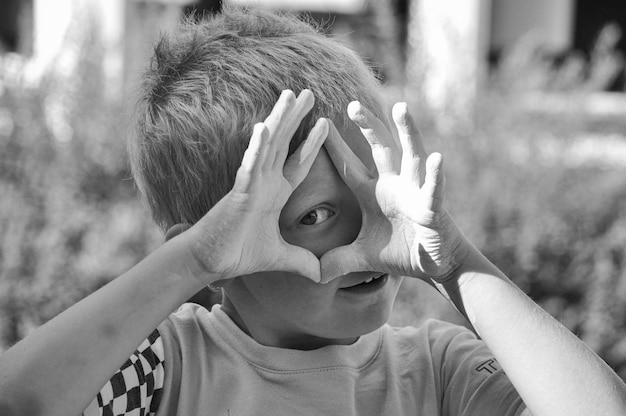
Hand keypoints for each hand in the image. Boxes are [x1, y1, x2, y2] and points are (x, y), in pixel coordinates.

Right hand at [185, 90, 326, 283]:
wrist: (212, 262)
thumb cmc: (239, 253)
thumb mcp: (280, 258)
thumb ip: (301, 261)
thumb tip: (322, 274)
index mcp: (275, 193)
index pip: (297, 162)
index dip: (311, 143)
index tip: (325, 122)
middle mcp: (264, 182)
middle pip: (285, 143)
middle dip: (297, 118)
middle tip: (309, 92)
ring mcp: (252, 183)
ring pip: (268, 144)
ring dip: (280, 119)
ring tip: (292, 94)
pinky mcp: (239, 192)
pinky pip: (250, 165)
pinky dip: (257, 146)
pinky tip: (264, 127)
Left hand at [320, 101, 467, 282]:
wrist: (435, 265)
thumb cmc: (401, 253)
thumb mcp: (362, 258)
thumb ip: (338, 261)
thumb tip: (314, 273)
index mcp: (373, 193)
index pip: (349, 166)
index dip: (334, 147)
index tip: (317, 125)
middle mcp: (394, 185)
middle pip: (380, 148)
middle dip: (368, 126)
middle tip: (352, 104)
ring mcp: (415, 192)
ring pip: (411, 155)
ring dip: (407, 132)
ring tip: (400, 107)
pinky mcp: (433, 207)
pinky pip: (433, 189)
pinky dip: (435, 175)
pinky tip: (436, 157)